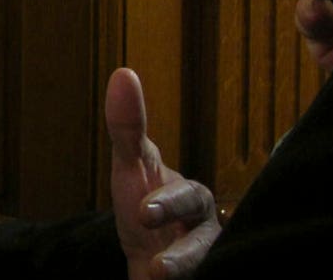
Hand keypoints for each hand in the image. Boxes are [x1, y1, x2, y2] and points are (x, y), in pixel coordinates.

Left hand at [107, 68, 218, 279]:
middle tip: (158, 264)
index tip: (142, 211)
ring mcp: (205, 253)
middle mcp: (205, 227)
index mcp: (190, 196)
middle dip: (184, 250)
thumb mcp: (130, 167)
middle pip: (204, 238)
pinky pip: (208, 275)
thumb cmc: (144, 207)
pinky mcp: (205, 272)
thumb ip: (127, 127)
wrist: (152, 260)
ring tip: (158, 277)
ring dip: (185, 269)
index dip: (168, 203)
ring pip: (207, 261)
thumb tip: (124, 73)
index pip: (186, 196)